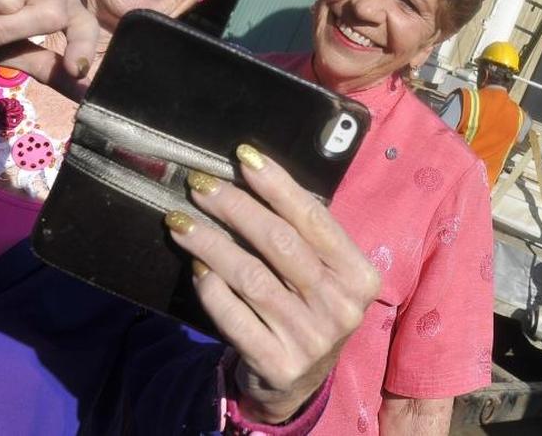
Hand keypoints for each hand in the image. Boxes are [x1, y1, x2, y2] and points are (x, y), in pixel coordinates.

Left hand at [166, 145, 378, 422]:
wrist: (297, 385)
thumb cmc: (307, 309)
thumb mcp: (322, 274)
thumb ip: (302, 236)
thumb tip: (250, 175)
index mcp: (359, 275)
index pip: (314, 218)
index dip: (277, 184)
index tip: (243, 156)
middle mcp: (341, 307)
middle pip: (280, 243)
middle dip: (235, 207)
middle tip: (200, 184)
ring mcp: (311, 339)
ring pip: (251, 277)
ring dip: (211, 243)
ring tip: (182, 221)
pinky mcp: (278, 364)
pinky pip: (234, 316)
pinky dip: (211, 288)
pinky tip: (196, 267)